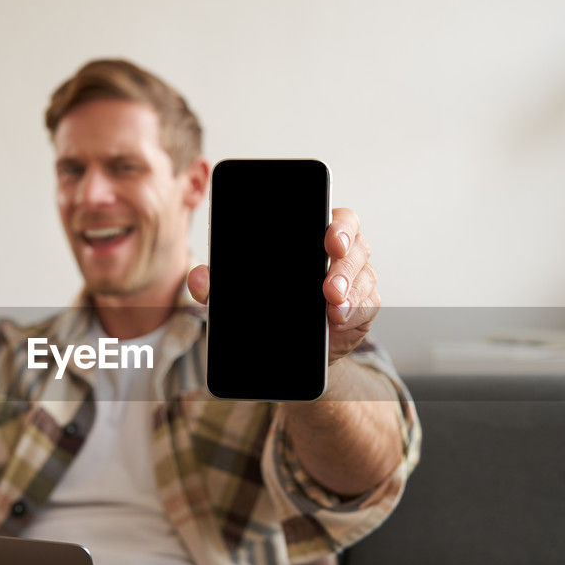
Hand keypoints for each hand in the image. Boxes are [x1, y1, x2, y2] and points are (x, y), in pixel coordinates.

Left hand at [187, 207, 378, 366]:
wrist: (285, 345)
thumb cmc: (265, 304)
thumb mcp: (238, 293)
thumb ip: (217, 283)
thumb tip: (196, 278)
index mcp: (315, 236)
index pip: (336, 219)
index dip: (338, 226)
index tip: (330, 240)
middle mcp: (341, 253)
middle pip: (355, 245)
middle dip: (344, 263)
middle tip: (329, 285)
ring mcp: (356, 279)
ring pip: (363, 275)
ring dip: (349, 290)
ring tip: (332, 305)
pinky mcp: (362, 307)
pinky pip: (368, 304)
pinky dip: (355, 311)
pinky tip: (339, 319)